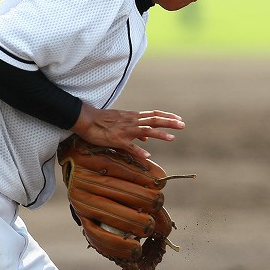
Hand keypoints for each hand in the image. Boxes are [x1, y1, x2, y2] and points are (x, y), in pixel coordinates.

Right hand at [70, 104, 184, 158]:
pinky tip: (148, 155)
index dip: (167, 116)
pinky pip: (129, 146)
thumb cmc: (103, 121)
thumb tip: (147, 138)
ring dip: (160, 134)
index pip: (154, 114)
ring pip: (146, 130)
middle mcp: (132, 121)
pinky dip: (139, 150)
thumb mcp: (122, 122)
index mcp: (133, 117)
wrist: (86, 119)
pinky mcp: (117, 140)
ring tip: (172, 138)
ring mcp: (125, 130)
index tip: (178, 118)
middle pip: (154, 120)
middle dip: (169, 122)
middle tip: (182, 125)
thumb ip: (136, 130)